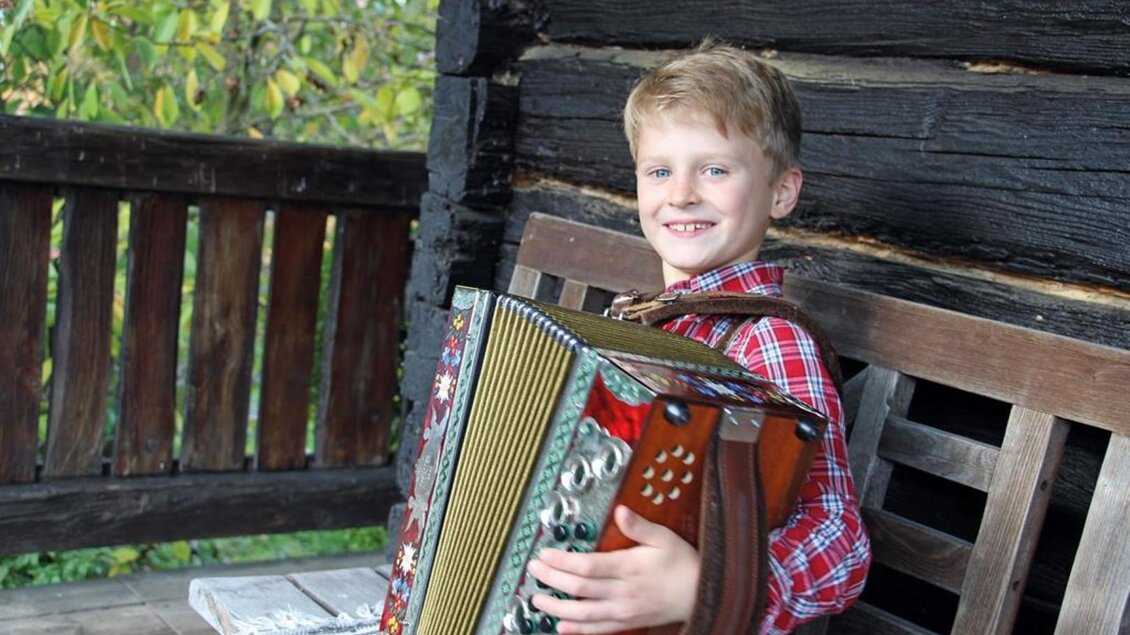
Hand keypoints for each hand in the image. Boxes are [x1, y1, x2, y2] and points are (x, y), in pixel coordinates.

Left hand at [526, 505, 699, 633]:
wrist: (702, 593)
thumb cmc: (682, 563)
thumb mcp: (664, 537)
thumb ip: (639, 526)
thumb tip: (620, 510)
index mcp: (629, 567)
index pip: (587, 565)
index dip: (561, 561)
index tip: (543, 554)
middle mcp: (623, 592)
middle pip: (579, 588)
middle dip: (552, 580)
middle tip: (532, 570)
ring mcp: (624, 611)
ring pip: (584, 612)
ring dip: (557, 608)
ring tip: (537, 600)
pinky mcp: (627, 622)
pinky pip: (598, 630)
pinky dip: (578, 630)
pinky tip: (560, 628)